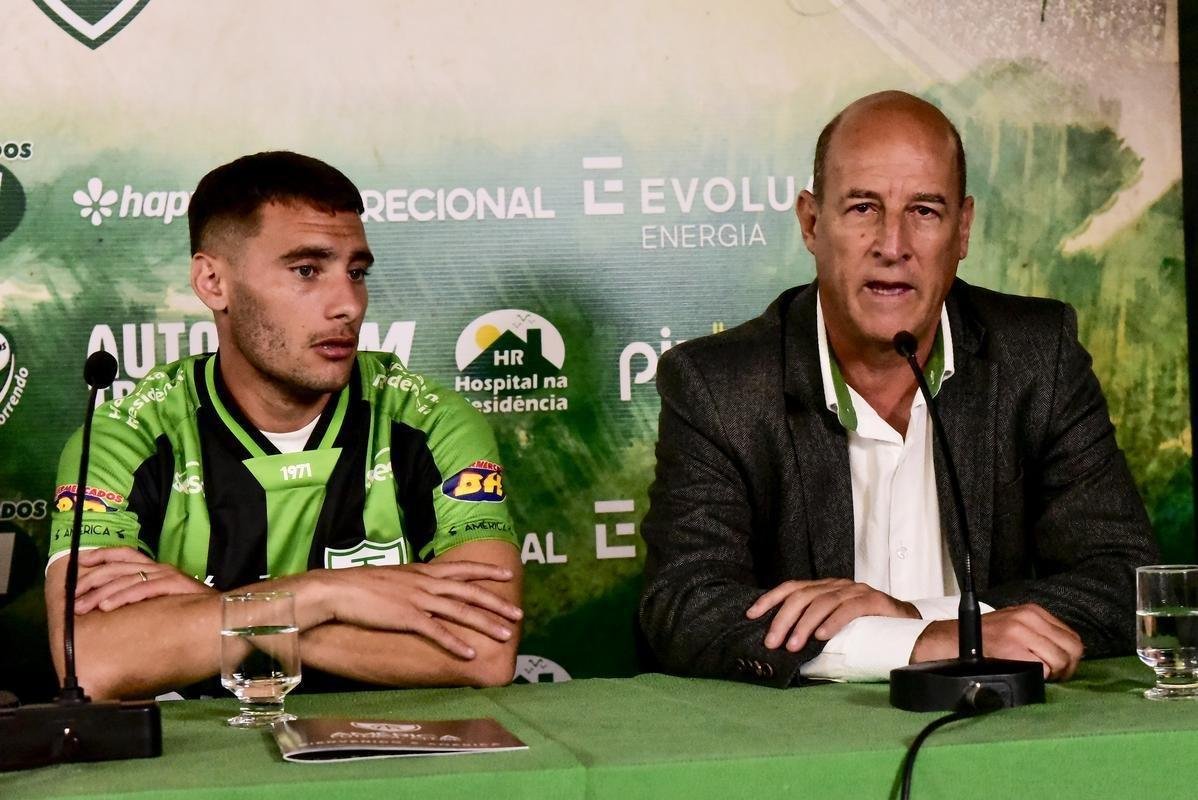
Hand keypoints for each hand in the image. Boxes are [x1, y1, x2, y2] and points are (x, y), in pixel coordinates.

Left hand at [74, 547, 214, 613]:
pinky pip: (143, 588)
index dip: (100, 555)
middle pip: (118, 567)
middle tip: (73, 597)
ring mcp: (167, 575)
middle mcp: (159, 567)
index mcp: (155, 567)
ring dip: (101, 593)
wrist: (224, 610)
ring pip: (126, 578)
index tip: (78, 563)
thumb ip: (144, 596)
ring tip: (84, 606)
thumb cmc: (192, 608)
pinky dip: (123, 596)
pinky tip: (108, 607)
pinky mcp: (174, 585)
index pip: (123, 553)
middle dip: (91, 581)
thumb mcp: (164, 598)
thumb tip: (113, 605)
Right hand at [310, 561, 522, 659]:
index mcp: (424, 571)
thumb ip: (415, 581)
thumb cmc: (363, 585)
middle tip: (519, 614)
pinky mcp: (406, 617)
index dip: (486, 571)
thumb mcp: (396, 577)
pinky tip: (469, 653)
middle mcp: (426, 583)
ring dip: (485, 623)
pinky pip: (436, 631)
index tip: (508, 573)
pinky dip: (454, 643)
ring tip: (506, 635)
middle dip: (496, 603)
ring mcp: (418, 599)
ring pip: (460, 611)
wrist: (338, 589)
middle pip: (469, 592)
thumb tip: (427, 586)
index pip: (462, 569)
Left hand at [745, 578, 918, 651]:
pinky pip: (849, 609)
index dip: (770, 599)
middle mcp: (837, 585)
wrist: (908, 625)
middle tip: (772, 642)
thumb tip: (784, 642)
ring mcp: (855, 591)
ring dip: (804, 625)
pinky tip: (822, 636)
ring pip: (822, 603)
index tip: (751, 615)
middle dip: (783, 619)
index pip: (791, 587)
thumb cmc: (867, 626)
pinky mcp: (873, 600)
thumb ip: (814, 624)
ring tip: (793, 645)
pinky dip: (833, 622)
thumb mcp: (835, 622)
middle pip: (802, 596)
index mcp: (825, 587)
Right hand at [911, 603, 1082, 680]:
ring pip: (1061, 660)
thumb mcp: (1015, 625)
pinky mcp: (1012, 648)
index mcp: (1033, 611)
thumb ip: (1039, 633)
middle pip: (1073, 649)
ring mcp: (1020, 632)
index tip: (1058, 667)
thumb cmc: (983, 639)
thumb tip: (1066, 654)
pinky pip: (1044, 669)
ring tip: (1039, 675)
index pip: (1072, 637)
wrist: (951, 641)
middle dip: (1067, 667)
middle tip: (1053, 676)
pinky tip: (1024, 673)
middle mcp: (1029, 617)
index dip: (1069, 657)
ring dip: (1054, 674)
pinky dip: (1039, 677)